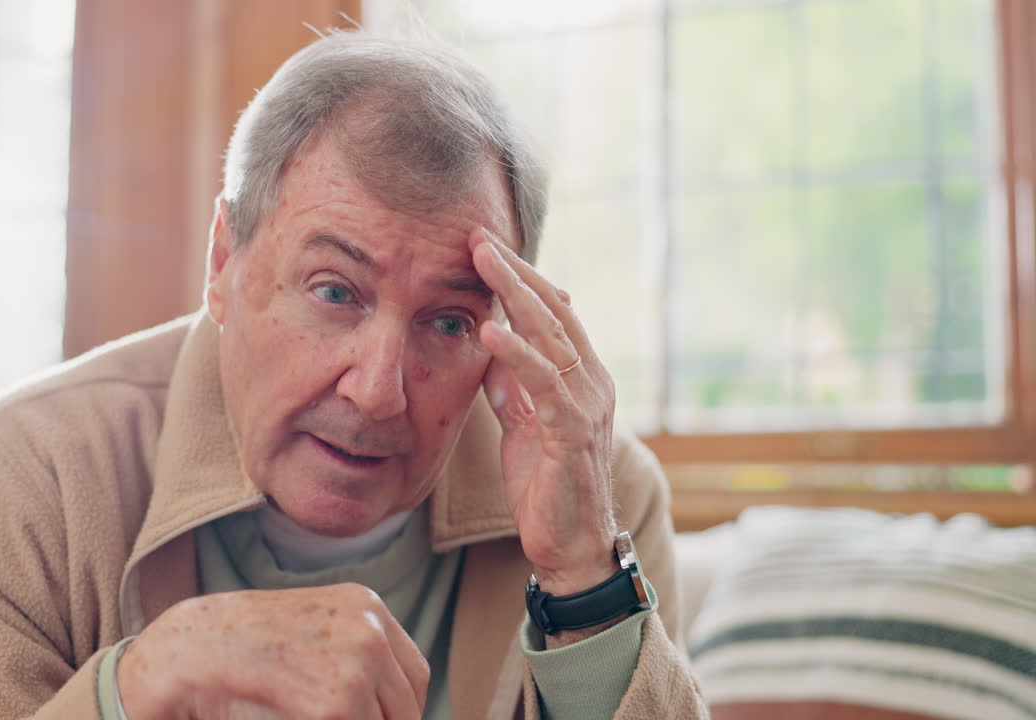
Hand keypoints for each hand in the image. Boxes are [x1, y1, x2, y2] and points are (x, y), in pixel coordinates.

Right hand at [116, 583, 427, 719]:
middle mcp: (371, 628)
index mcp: (366, 605)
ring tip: (313, 715)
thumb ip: (351, 655)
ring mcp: (357, 664)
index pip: (414, 676)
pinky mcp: (336, 704)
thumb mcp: (309, 630)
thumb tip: (393, 705)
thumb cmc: (240, 644)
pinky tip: (300, 718)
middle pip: (407, 707)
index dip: (400, 710)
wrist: (189, 648)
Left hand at [469, 229, 618, 601]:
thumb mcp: (523, 422)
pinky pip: (543, 385)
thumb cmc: (547, 485)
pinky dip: (516, 355)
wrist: (571, 546)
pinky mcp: (572, 433)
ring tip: (481, 262)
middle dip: (515, 271)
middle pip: (554, 310)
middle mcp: (593, 382)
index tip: (485, 246)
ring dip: (513, 295)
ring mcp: (587, 405)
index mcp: (583, 375)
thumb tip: (489, 343)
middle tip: (479, 235)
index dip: (522, 277)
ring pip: (551, 336)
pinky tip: (489, 331)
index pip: (554, 311)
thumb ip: (512, 383)